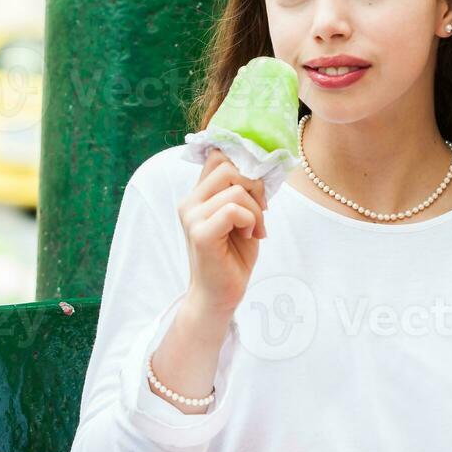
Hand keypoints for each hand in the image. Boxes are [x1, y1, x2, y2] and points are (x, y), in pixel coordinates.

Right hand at [178, 146, 267, 314]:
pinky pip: (234, 210)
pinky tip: (248, 235)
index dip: (243, 163)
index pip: (217, 155)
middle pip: (228, 166)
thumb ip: (242, 190)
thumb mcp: (241, 215)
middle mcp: (189, 202)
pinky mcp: (201, 233)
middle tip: (261, 210)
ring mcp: (192, 217)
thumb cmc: (232, 256)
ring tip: (254, 228)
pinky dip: (251, 220)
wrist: (219, 295)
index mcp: (198, 194)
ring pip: (235, 189)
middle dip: (254, 185)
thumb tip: (260, 165)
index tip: (257, 188)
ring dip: (256, 209)